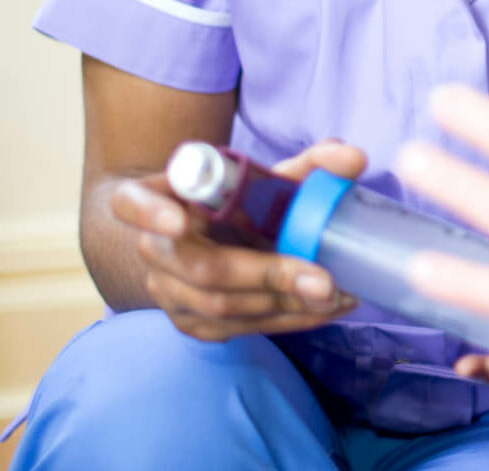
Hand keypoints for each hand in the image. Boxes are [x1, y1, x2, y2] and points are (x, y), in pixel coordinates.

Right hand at [112, 138, 366, 341]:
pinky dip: (285, 321)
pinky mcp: (190, 323)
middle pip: (200, 269)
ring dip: (284, 305)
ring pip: (221, 308)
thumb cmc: (230, 199)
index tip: (180, 222)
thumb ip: (308, 164)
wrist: (198, 237)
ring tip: (338, 296)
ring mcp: (167, 291)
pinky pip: (236, 330)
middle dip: (266, 275)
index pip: (133, 204)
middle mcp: (153, 249)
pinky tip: (324, 311)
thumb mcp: (261, 175)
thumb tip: (355, 158)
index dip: (152, 213)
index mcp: (153, 197)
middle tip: (323, 280)